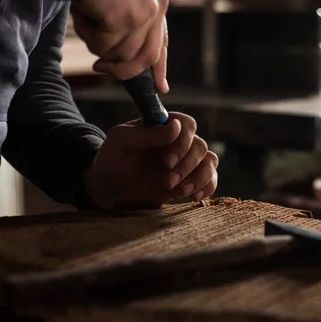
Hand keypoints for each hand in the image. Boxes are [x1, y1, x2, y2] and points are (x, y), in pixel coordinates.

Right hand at [70, 0, 168, 91]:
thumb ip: (127, 23)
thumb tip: (123, 59)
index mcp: (158, 0)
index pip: (161, 41)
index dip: (160, 67)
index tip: (162, 87)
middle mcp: (156, 7)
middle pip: (146, 57)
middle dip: (122, 70)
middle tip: (99, 68)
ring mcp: (142, 13)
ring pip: (120, 54)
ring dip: (96, 43)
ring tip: (84, 17)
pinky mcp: (122, 17)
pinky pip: (102, 45)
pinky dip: (86, 33)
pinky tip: (81, 11)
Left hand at [84, 112, 218, 209]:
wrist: (110, 188)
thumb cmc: (111, 159)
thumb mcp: (121, 142)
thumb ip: (147, 134)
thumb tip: (176, 126)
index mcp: (163, 126)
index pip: (187, 124)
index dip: (183, 142)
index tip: (167, 162)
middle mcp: (178, 141)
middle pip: (200, 145)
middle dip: (187, 165)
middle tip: (169, 181)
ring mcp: (185, 161)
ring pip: (210, 161)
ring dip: (201, 176)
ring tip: (183, 192)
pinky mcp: (189, 179)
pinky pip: (210, 179)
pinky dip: (208, 187)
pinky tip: (194, 197)